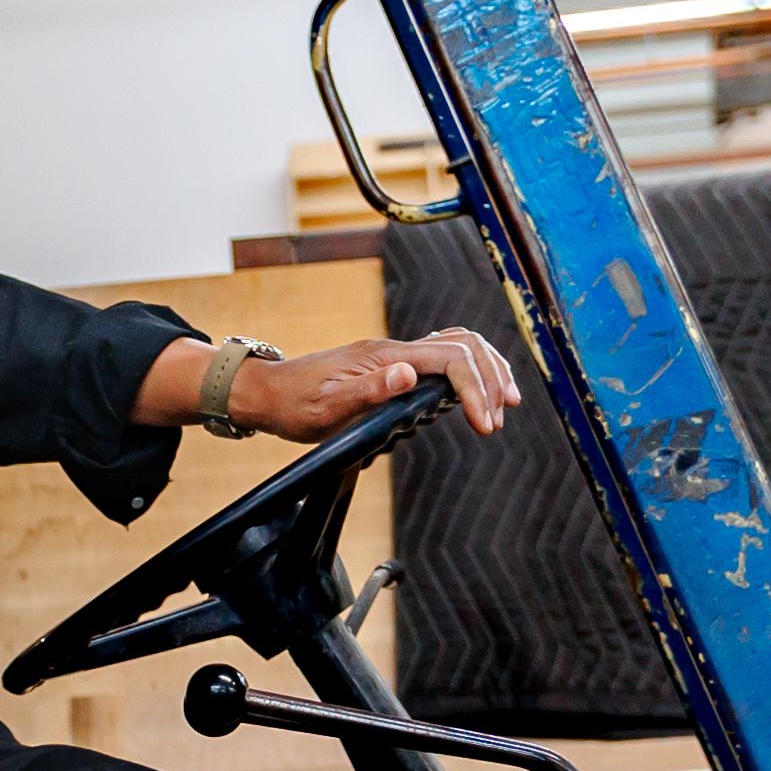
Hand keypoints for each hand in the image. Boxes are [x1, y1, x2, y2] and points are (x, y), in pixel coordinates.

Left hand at [234, 329, 518, 439]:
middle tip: (500, 417)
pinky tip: (475, 392)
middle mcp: (394, 349)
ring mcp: (394, 355)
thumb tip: (408, 373)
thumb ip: (368, 391)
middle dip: (491, 378)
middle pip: (463, 346)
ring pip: (457, 346)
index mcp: (384, 357)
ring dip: (486, 370)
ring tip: (503, 403)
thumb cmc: (292, 405)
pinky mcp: (392, 365)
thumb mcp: (325, 407)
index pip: (450, 359)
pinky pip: (442, 356)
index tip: (484, 424)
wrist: (267, 393)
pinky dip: (468, 370)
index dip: (474, 389)